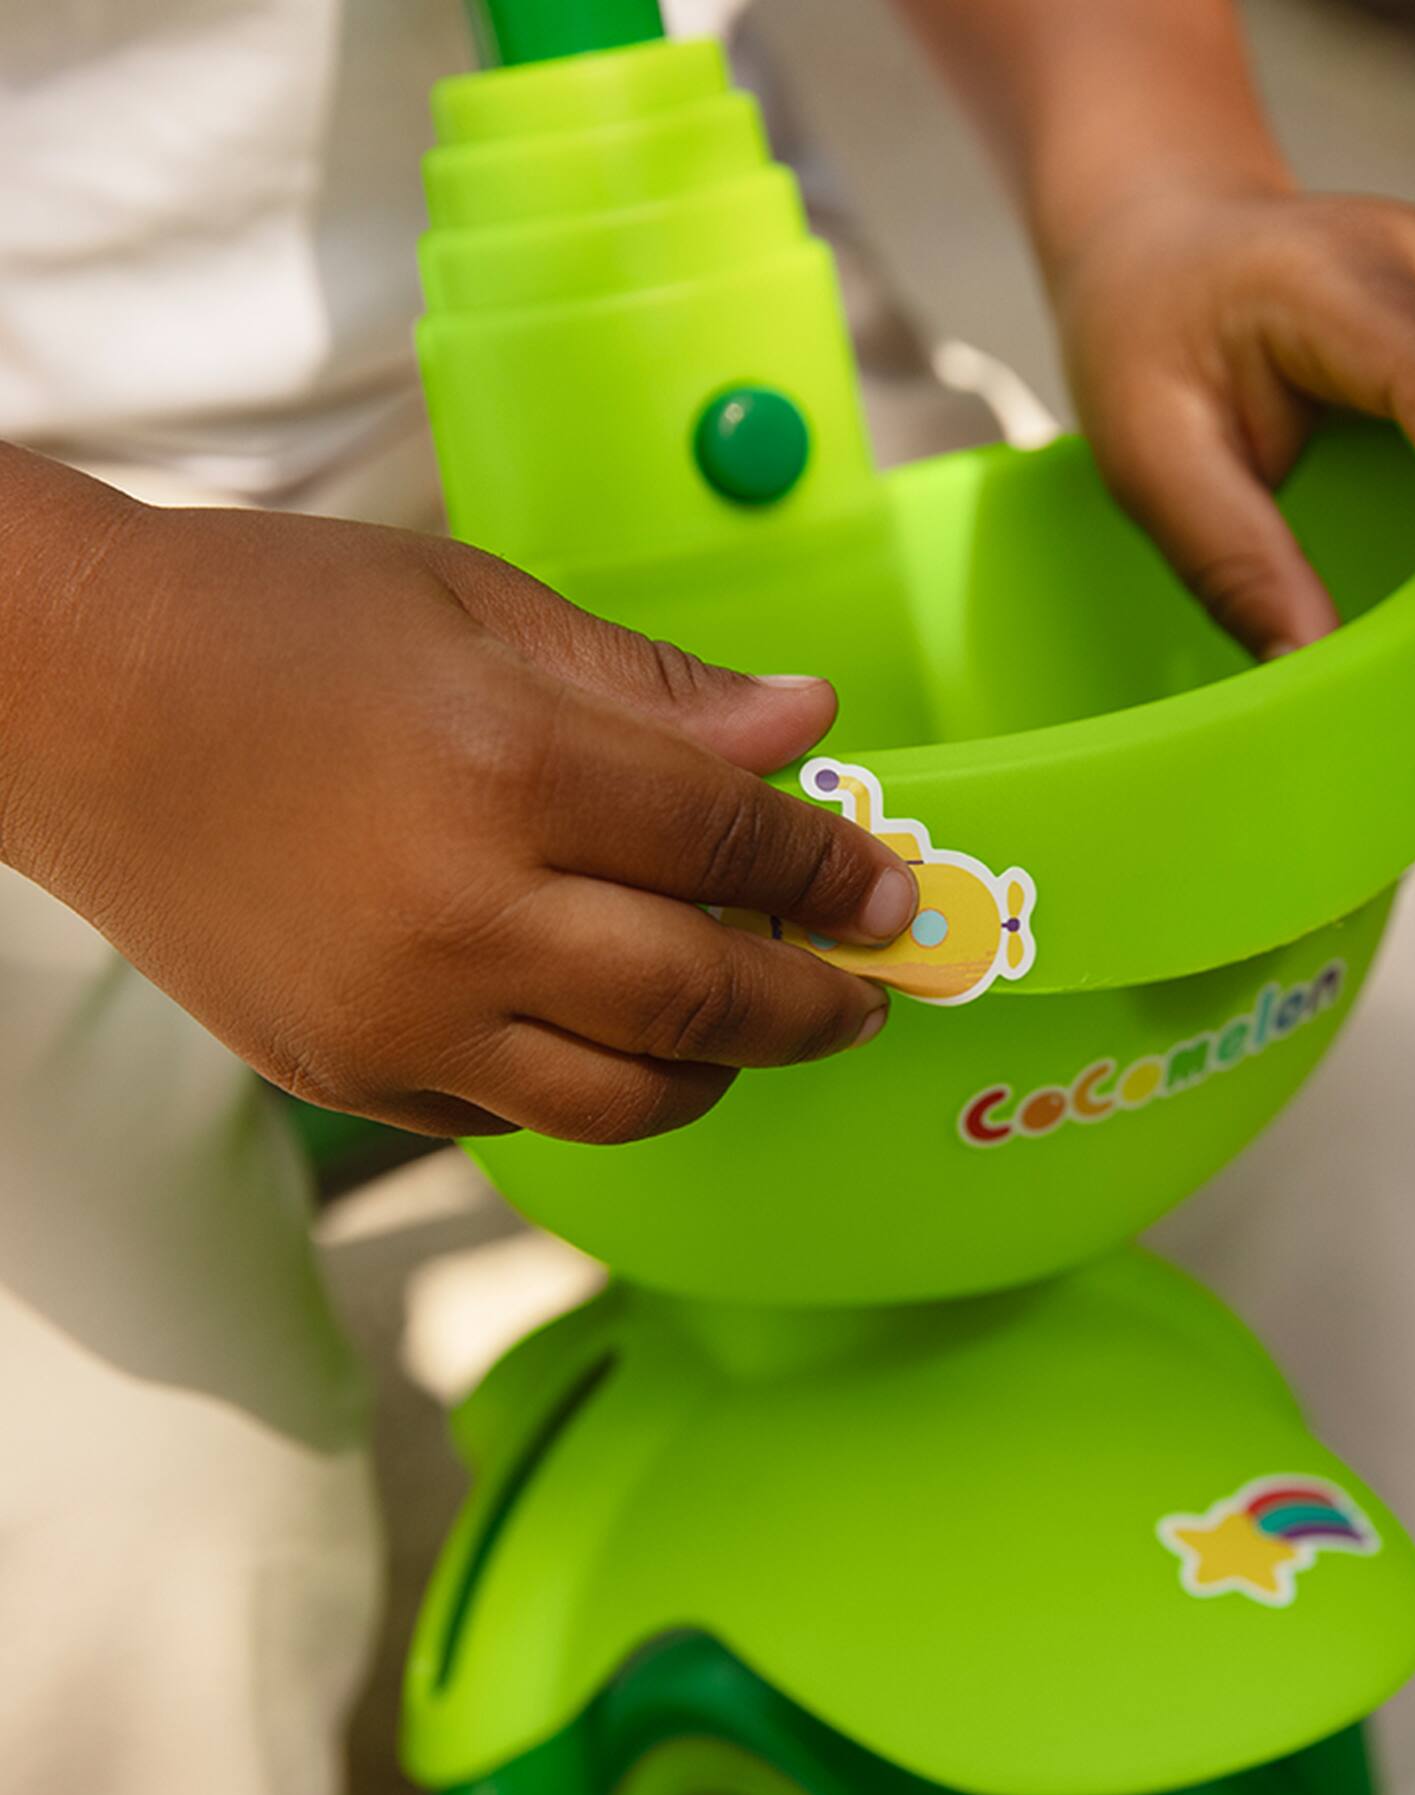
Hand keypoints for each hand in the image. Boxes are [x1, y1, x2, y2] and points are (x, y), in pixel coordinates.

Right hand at [0, 459, 916, 1141]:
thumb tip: (807, 730)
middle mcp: (461, 915)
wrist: (66, 704)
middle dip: (814, 1008)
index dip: (833, 875)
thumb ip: (658, 691)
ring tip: (750, 1027)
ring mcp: (398, 1020)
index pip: (732, 849)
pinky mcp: (347, 1079)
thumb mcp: (481, 607)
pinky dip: (595, 1088)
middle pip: (701, 1001)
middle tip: (864, 997)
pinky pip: (519, 1122)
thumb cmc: (277, 625)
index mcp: (507, 765)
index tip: (887, 893)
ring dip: (718, 1071)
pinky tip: (611, 1032)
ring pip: (624, 1102)